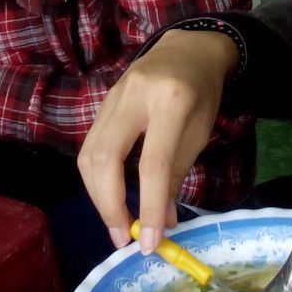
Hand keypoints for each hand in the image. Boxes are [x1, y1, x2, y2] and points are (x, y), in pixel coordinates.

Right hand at [78, 28, 239, 252]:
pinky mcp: (101, 103)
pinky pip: (89, 146)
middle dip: (110, 205)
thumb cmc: (202, 93)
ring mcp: (113, 97)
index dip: (149, 207)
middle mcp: (135, 96)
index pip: (153, 163)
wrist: (187, 49)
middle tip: (123, 238)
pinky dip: (97, 179)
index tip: (149, 243)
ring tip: (117, 224)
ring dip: (99, 197)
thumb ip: (177, 177)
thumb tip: (161, 224)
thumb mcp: (200, 133)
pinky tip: (110, 197)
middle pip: (106, 159)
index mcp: (171, 101)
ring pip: (89, 155)